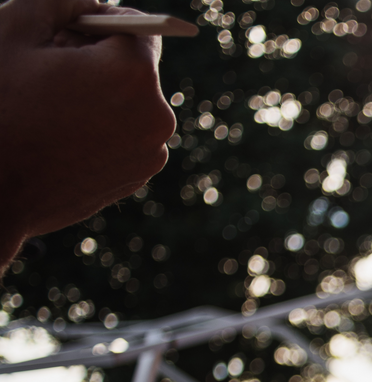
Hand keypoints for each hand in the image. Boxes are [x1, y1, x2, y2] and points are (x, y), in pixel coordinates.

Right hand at [0, 0, 174, 259]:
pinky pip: (123, 136)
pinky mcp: (136, 178)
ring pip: (129, 104)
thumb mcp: (17, 27)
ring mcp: (150, 153)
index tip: (69, 33)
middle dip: (98, 62)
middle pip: (134, 68)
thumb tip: (93, 3)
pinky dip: (100, 129)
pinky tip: (58, 137)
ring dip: (99, 97)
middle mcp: (157, 115)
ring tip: (49, 108)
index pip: (138, 27)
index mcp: (133, 73)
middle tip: (48, 74)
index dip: (101, 24)